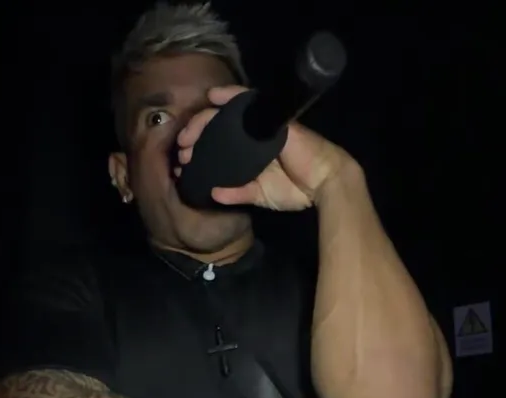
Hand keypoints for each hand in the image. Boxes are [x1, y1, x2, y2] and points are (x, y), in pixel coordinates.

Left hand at [175, 85, 352, 210]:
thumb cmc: (297, 188)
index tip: (184, 160)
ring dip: (204, 120)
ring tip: (187, 134)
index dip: (200, 147)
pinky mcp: (272, 119)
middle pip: (217, 126)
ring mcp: (262, 125)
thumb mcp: (261, 194)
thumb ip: (238, 193)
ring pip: (227, 113)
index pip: (218, 142)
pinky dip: (231, 95)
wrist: (324, 185)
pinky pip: (249, 101)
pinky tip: (214, 95)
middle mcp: (253, 135)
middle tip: (181, 148)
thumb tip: (213, 193)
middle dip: (195, 134)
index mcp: (250, 151)